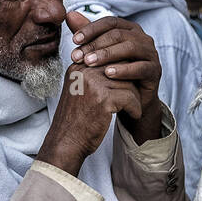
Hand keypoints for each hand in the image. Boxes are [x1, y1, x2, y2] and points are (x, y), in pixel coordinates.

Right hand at [38, 15, 142, 175]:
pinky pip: (130, 97)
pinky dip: (135, 107)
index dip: (122, 71)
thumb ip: (94, 76)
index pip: (109, 57)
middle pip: (120, 67)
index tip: (128, 85)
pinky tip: (133, 114)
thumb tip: (123, 64)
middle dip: (130, 82)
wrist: (66, 143)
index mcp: (78, 67)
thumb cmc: (75, 121)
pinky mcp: (103, 99)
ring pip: (128, 82)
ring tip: (133, 107)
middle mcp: (84, 71)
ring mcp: (93, 84)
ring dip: (134, 97)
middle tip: (134, 96)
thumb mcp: (80, 91)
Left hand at [67, 11, 162, 143]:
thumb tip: (69, 14)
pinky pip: (140, 67)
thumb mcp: (99, 56)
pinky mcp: (155, 71)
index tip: (74, 40)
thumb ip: (87, 36)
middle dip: (95, 44)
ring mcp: (150, 53)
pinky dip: (124, 70)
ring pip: (130, 47)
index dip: (91, 29)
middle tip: (77, 56)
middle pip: (118, 34)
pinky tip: (108, 74)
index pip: (109, 22)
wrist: (133, 101)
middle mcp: (142, 37)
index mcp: (129, 29)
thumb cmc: (114, 76)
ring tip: (89, 63)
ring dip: (108, 54)